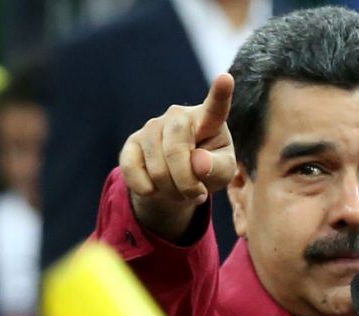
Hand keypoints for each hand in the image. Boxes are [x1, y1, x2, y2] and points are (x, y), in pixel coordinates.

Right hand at [120, 73, 237, 240]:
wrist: (178, 181)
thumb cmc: (208, 171)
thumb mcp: (222, 173)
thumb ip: (217, 168)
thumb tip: (198, 162)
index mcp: (208, 121)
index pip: (215, 107)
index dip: (220, 94)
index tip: (226, 79)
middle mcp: (178, 117)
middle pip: (177, 151)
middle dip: (186, 183)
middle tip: (197, 194)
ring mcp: (152, 127)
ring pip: (156, 168)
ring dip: (171, 191)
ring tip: (180, 191)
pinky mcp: (132, 143)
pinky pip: (133, 172)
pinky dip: (148, 190)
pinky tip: (157, 188)